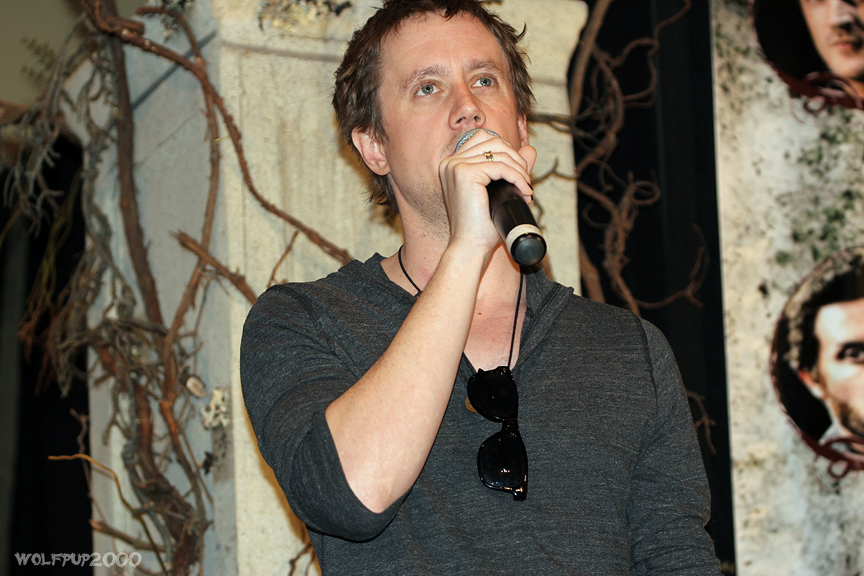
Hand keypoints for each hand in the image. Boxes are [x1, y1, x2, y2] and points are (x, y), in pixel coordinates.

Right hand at [438, 130, 536, 250]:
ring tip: (526, 188)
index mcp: (453, 164)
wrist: (470, 246)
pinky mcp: (464, 174)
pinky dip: (517, 177)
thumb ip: (511, 168)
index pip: (484, 138)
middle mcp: (450, 162)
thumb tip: (530, 150)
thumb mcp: (499, 191)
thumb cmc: (481, 225)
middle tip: (526, 182)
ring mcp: (455, 166)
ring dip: (519, 169)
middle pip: (493, 141)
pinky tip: (524, 191)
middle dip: (516, 159)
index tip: (519, 174)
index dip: (506, 151)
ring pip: (499, 153)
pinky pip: (500, 166)